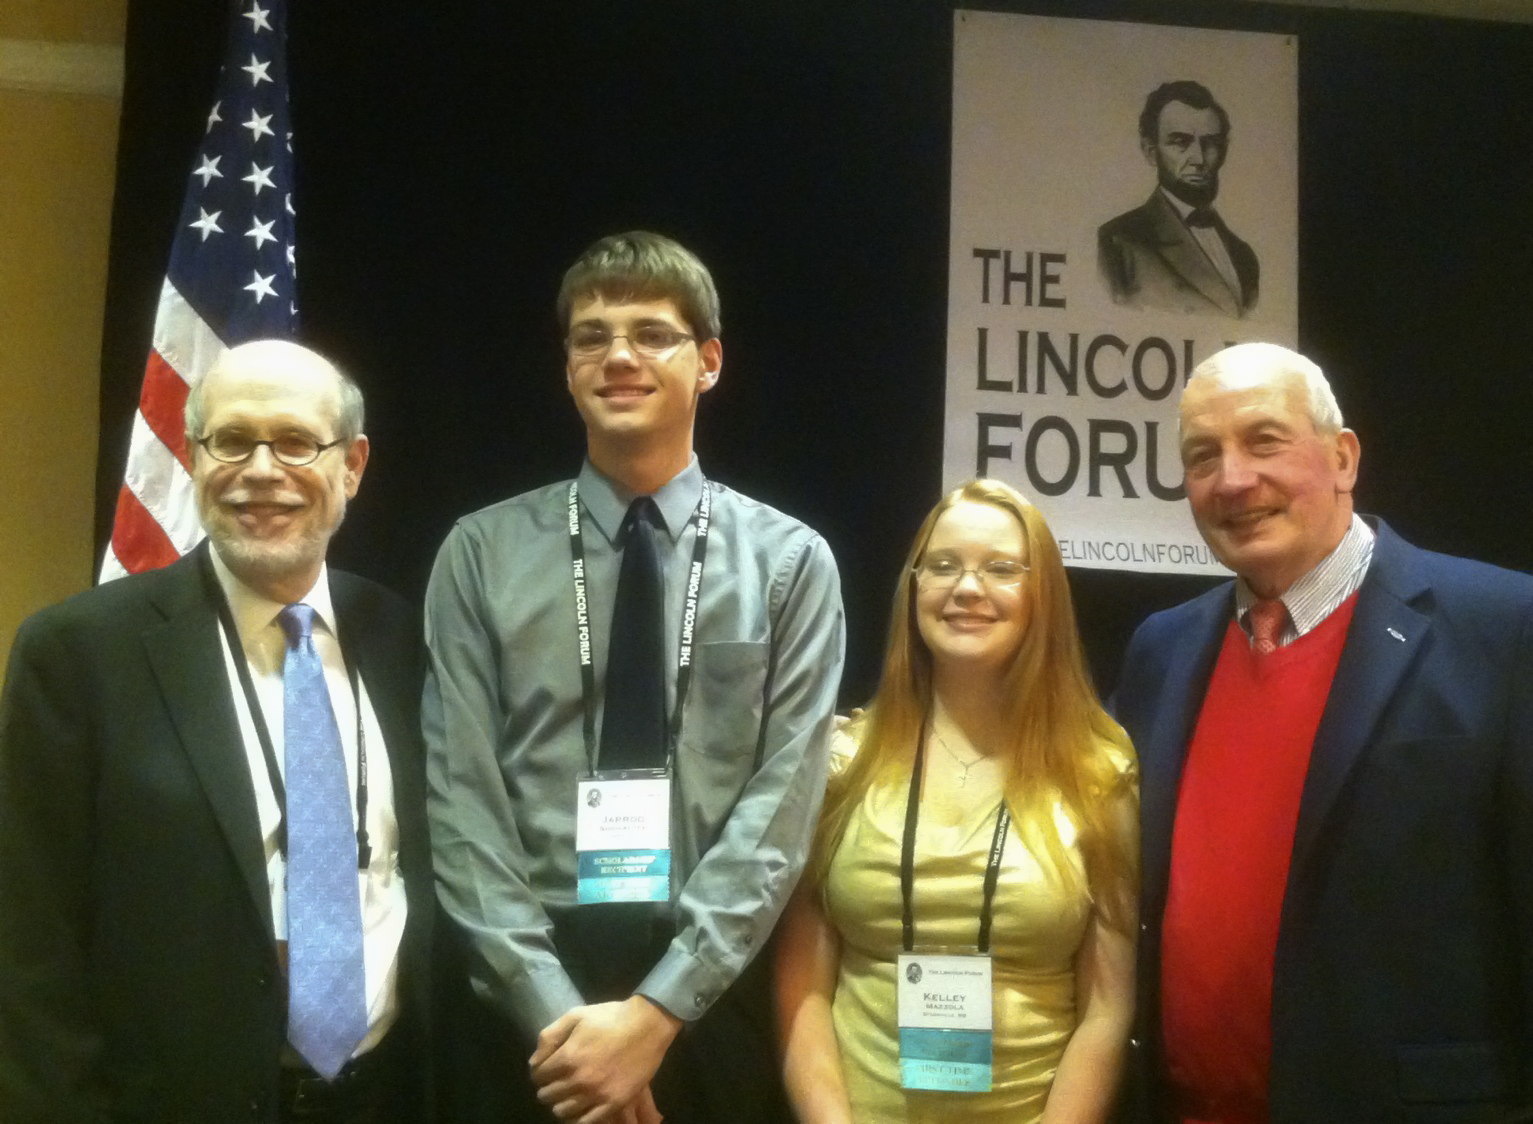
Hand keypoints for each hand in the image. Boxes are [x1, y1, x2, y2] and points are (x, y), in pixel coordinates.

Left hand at [529, 997, 680, 1121]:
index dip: (539, 1072)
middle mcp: (579, 1080)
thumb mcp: (575, 1016)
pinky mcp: (614, 1103)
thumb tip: (534, 1062)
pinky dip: (578, 1118)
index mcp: (567, 1057)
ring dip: (560, 1103)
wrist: (647, 1025)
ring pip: (562, 1111)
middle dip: (548, 1088)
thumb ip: (549, 1037)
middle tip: (557, 1082)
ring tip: (568, 1094)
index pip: (538, 1076)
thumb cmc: (610, 1018)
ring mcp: (597, 1094)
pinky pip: (587, 1122)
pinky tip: (581, 1107)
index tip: (546, 1070)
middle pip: (547, 1096)